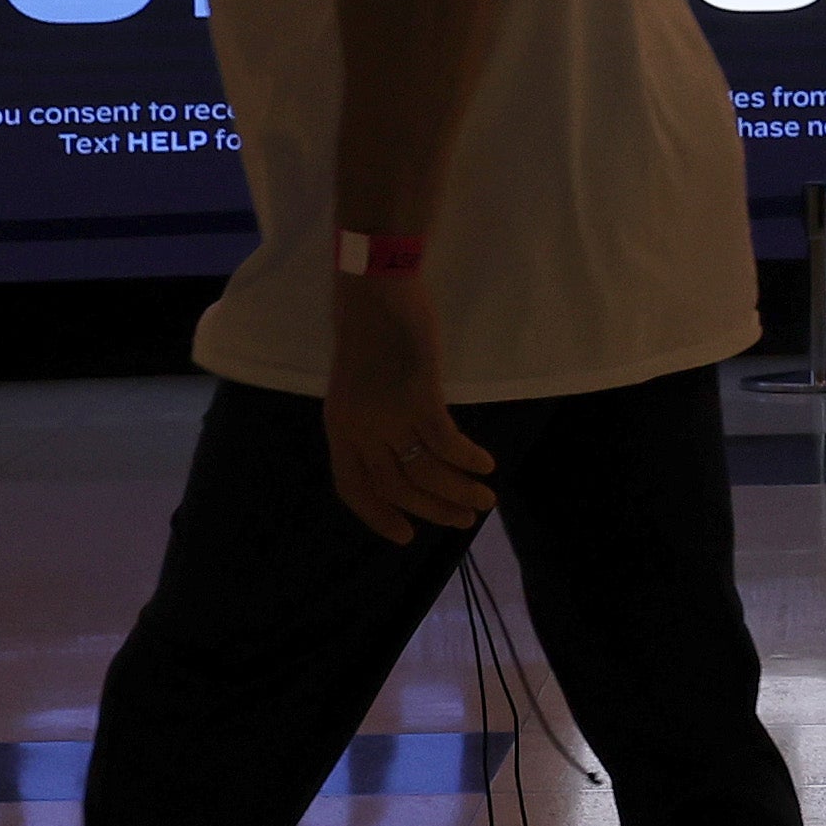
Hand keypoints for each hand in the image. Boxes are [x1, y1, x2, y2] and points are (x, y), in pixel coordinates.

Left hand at [324, 267, 496, 537]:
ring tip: (485, 499)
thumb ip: (370, 418)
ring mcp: (388, 414)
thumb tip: (402, 452)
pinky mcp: (418, 395)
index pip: (354, 488)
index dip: (378, 517)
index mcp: (339, 426)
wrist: (373, 289)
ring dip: (459, 492)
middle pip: (397, 488)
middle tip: (462, 520)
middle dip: (433, 510)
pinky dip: (468, 459)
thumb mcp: (356, 384)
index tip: (406, 535)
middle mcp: (359, 428)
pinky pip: (446, 444)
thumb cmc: (368, 329)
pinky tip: (485, 464)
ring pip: (425, 473)